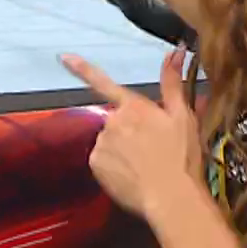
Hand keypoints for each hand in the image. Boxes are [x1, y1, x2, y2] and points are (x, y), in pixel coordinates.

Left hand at [61, 47, 202, 219]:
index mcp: (134, 106)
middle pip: (115, 121)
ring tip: (143, 166)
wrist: (171, 197)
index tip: (63, 57)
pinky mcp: (95, 165)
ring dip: (121, 150)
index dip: (82, 69)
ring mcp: (101, 143)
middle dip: (128, 131)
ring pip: (109, 142)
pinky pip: (102, 161)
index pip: (104, 83)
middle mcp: (112, 120)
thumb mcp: (183, 116)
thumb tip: (175, 50)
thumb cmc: (182, 156)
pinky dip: (113, 167)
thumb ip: (173, 82)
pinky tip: (131, 176)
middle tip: (151, 149)